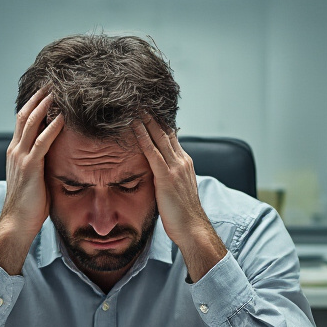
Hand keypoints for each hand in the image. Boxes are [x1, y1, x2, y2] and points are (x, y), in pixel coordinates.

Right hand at [0, 86, 63, 274]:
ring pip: (31, 122)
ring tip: (59, 90)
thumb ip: (42, 162)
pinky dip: (53, 126)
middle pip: (25, 114)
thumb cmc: (29, 205)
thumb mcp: (35, 177)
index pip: (23, 120)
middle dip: (39, 96)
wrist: (16, 223)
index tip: (48, 90)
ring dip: (46, 104)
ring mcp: (21, 157)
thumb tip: (58, 153)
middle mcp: (15, 150)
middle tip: (54, 81)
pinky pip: (43, 141)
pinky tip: (64, 116)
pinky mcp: (30, 167)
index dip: (34, 103)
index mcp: (15, 151)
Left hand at [132, 117, 226, 281]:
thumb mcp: (176, 189)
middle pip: (165, 131)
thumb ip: (166, 176)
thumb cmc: (182, 214)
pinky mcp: (166, 177)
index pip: (170, 136)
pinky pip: (152, 152)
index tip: (148, 108)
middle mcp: (181, 160)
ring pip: (159, 137)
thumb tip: (154, 171)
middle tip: (140, 98)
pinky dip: (142, 137)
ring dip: (146, 120)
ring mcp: (175, 167)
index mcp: (184, 163)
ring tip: (134, 105)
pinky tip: (133, 126)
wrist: (192, 228)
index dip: (159, 121)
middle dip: (152, 114)